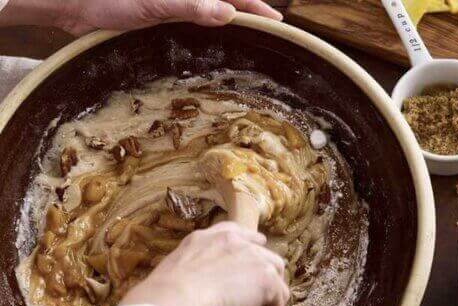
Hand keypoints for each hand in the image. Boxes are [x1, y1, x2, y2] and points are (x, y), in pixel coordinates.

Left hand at [59, 0, 282, 34]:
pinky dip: (207, 30)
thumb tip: (229, 12)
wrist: (74, 4)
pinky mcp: (160, 15)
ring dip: (230, 22)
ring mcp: (173, 4)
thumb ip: (191, 4)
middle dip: (247, 13)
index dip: (255, 7)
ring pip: (210, 12)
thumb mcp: (155, 2)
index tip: (277, 22)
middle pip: (225, 2)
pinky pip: (192, 22)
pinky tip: (214, 43)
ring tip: (251, 38)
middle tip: (269, 33)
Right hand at [120, 222, 288, 305]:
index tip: (250, 270)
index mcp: (208, 237)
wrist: (171, 301)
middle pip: (267, 259)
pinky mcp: (267, 280)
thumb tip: (197, 300)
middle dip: (263, 284)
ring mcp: (254, 257)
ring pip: (277, 285)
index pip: (239, 234)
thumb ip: (193, 278)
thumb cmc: (162, 299)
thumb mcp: (175, 276)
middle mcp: (234, 241)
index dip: (250, 250)